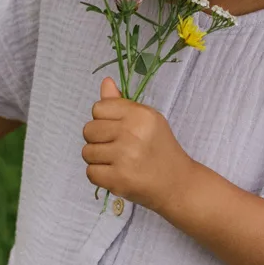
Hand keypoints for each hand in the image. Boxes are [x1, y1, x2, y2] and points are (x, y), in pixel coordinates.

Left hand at [82, 77, 196, 210]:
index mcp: (140, 114)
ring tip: (117, 161)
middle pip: (88, 129)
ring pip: (87, 152)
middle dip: (98, 139)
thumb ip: (121, 103)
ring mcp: (124, 157)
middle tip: (117, 147)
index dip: (104, 119)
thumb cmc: (160, 148)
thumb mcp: (147, 120)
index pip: (98, 108)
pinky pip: (90, 172)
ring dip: (98, 158)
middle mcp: (132, 133)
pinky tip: (116, 173)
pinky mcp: (118, 179)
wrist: (176, 182)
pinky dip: (100, 175)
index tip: (118, 129)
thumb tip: (105, 82)